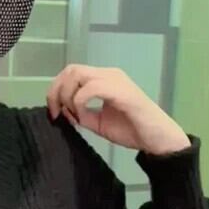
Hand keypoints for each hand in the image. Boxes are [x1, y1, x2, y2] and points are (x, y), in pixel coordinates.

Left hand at [46, 64, 190, 154]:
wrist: (155, 139)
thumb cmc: (131, 130)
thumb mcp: (98, 123)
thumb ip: (80, 115)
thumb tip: (62, 111)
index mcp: (103, 80)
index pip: (71, 73)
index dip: (55, 91)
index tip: (53, 113)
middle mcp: (108, 74)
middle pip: (71, 70)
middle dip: (56, 92)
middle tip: (56, 114)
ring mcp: (115, 80)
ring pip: (78, 75)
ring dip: (68, 97)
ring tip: (74, 116)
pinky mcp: (121, 91)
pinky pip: (91, 88)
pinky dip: (80, 103)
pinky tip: (84, 117)